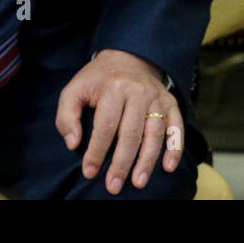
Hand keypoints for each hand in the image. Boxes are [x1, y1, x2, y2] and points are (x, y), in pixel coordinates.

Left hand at [55, 49, 181, 194]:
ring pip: (155, 133)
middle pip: (131, 133)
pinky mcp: (170, 102)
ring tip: (138, 182)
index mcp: (114, 88)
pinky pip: (176, 126)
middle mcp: (139, 92)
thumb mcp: (74, 89)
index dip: (96, 151)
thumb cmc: (98, 79)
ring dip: (147, 160)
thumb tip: (73, 144)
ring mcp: (157, 98)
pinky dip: (175, 147)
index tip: (89, 172)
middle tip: (113, 186)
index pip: (105, 126)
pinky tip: (168, 167)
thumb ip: (66, 116)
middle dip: (122, 163)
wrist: (128, 56)